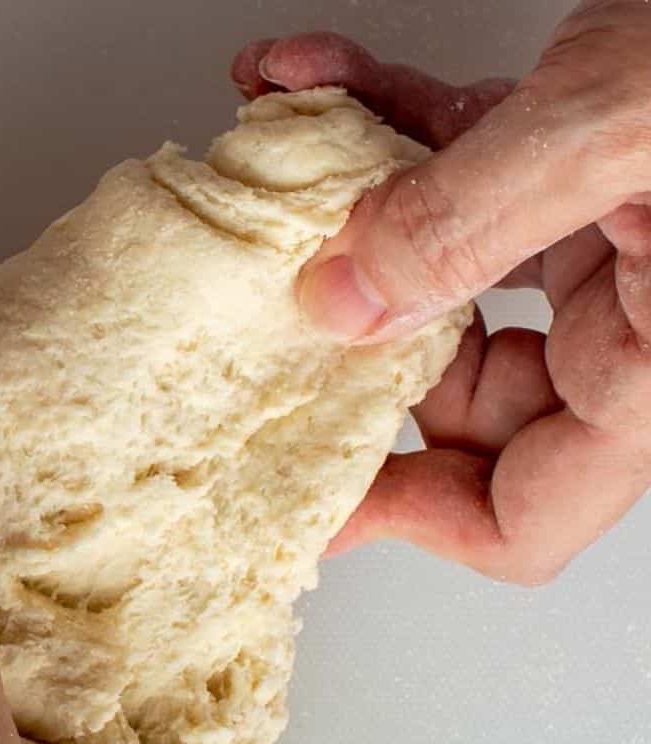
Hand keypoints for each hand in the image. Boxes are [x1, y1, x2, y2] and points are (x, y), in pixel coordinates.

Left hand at [232, 6, 650, 584]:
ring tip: (283, 154)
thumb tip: (343, 301)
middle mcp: (632, 328)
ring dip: (354, 214)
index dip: (408, 517)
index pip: (520, 518)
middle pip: (461, 407)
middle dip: (357, 349)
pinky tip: (314, 77)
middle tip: (277, 316)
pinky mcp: (587, 169)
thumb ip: (468, 223)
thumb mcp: (612, 128)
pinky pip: (467, 176)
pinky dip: (390, 125)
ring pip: (445, 285)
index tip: (313, 496)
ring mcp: (610, 248)